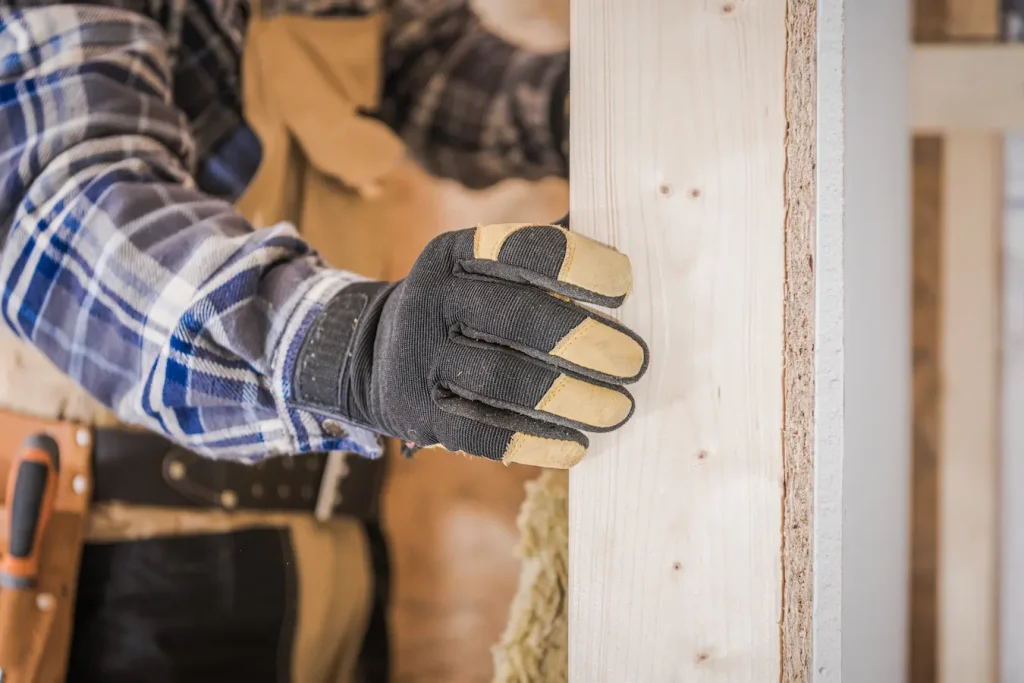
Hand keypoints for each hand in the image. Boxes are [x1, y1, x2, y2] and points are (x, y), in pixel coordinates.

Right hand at [296, 221, 648, 468]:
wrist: (377, 354)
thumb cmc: (465, 309)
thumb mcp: (486, 271)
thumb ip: (546, 266)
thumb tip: (627, 261)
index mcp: (455, 253)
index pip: (524, 250)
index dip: (579, 265)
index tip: (624, 286)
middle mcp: (431, 300)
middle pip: (521, 320)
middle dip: (589, 342)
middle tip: (634, 361)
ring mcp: (418, 359)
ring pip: (506, 380)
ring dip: (574, 397)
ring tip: (618, 407)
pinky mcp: (416, 414)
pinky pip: (482, 433)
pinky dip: (536, 440)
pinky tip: (576, 445)